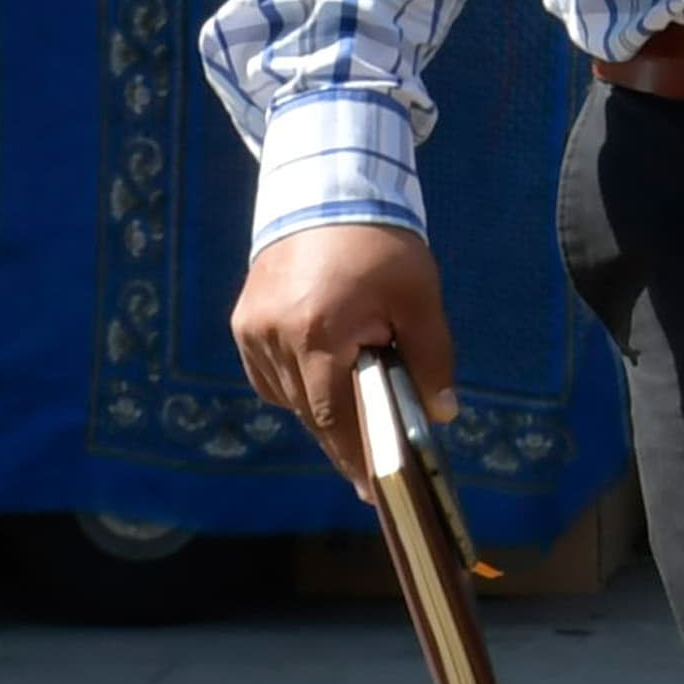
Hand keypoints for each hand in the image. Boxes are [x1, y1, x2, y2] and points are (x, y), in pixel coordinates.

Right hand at [234, 220, 454, 483]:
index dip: (355, 457)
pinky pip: (270, 375)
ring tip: (358, 407)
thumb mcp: (420, 301)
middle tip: (377, 461)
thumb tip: (442, 414)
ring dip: (321, 407)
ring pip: (288, 396)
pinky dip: (299, 383)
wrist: (326, 193)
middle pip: (311, 411)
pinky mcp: (242, 321)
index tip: (373, 490)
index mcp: (319, 333)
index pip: (334, 417)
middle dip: (345, 436)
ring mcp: (251, 329)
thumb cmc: (382, 246)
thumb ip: (432, 359)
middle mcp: (274, 336)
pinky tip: (327, 375)